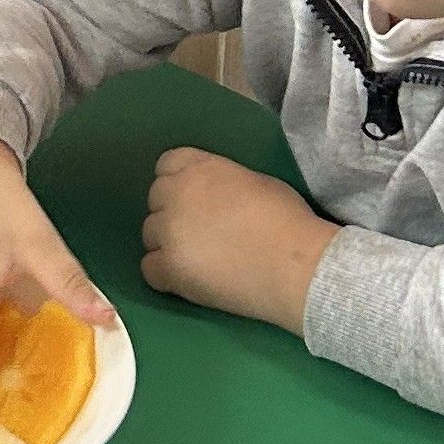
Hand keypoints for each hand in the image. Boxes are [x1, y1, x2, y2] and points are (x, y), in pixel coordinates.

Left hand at [140, 146, 335, 331]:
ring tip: (200, 260)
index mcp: (199, 168)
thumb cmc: (286, 221)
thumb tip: (216, 197)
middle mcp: (176, 194)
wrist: (294, 265)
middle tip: (202, 233)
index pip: (167, 164)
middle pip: (156, 200)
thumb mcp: (255, 181)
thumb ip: (223, 181)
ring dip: (169, 244)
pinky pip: (149, 269)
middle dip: (174, 213)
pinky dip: (166, 275)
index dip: (179, 182)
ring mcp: (168, 232)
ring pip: (150, 235)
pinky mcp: (168, 267)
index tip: (195, 199)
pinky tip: (191, 280)